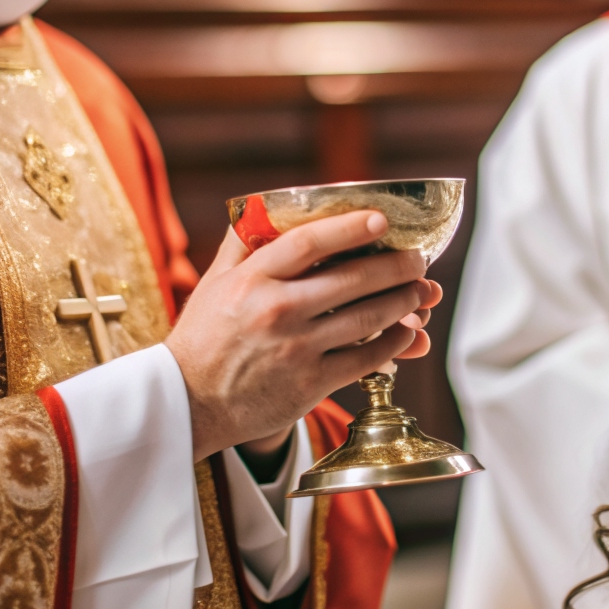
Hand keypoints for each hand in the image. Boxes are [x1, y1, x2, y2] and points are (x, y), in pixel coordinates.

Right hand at [167, 210, 441, 459]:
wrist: (188, 403)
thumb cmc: (204, 337)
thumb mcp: (214, 282)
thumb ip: (244, 242)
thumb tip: (270, 206)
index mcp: (252, 279)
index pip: (310, 242)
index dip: (351, 227)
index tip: (381, 219)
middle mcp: (276, 310)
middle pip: (352, 278)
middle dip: (396, 266)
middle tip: (417, 259)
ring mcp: (295, 349)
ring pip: (367, 317)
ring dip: (403, 301)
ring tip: (420, 290)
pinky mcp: (309, 384)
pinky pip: (365, 358)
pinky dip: (393, 343)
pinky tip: (405, 332)